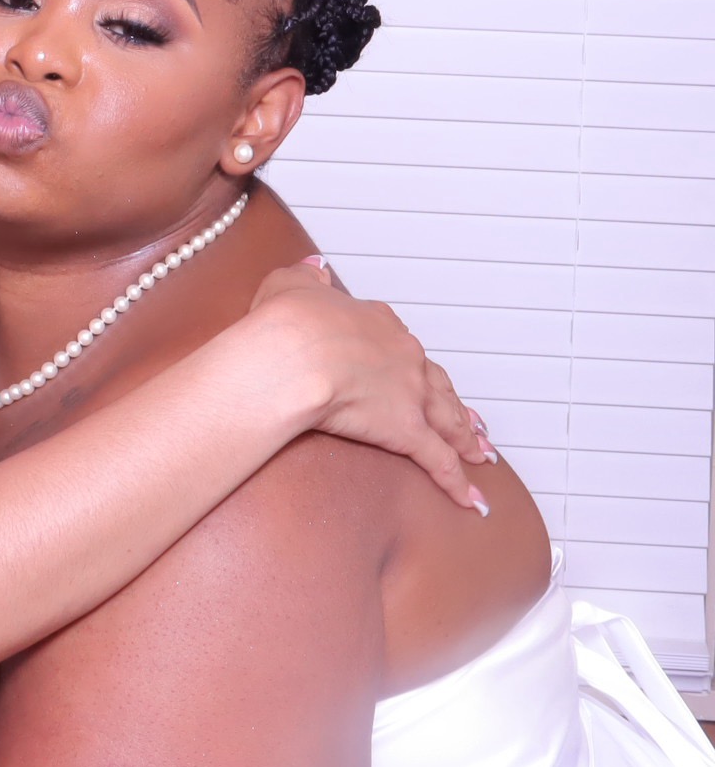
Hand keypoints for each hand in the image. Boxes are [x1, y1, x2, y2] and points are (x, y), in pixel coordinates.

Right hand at [244, 259, 494, 513]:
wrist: (294, 353)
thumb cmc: (287, 321)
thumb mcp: (290, 284)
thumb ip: (307, 277)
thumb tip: (316, 267)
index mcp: (376, 323)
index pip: (399, 342)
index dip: (409, 359)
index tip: (415, 367)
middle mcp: (403, 357)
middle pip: (436, 383)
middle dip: (452, 402)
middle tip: (468, 418)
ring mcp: (410, 395)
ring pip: (448, 420)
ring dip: (466, 438)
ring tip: (480, 454)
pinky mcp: (407, 431)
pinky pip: (439, 462)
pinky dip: (458, 482)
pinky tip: (472, 499)